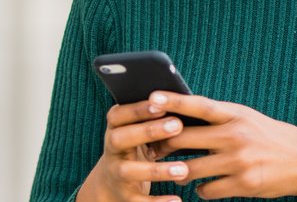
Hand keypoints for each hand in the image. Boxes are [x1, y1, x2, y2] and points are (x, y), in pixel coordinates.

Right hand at [77, 99, 192, 201]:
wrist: (113, 183)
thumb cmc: (138, 147)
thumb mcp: (140, 131)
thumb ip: (154, 118)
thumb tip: (184, 104)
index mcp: (115, 128)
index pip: (118, 115)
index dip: (137, 109)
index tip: (160, 104)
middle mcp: (112, 149)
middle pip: (120, 139)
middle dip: (148, 131)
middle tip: (177, 125)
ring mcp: (116, 173)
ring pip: (129, 171)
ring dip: (156, 170)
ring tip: (183, 169)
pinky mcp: (125, 196)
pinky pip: (138, 200)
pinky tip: (177, 200)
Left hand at [149, 92, 296, 201]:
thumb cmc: (268, 136)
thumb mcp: (246, 118)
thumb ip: (216, 117)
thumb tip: (178, 116)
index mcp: (235, 114)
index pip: (199, 105)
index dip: (173, 101)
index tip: (151, 97)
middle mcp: (236, 136)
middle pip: (185, 139)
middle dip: (163, 146)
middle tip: (152, 150)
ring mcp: (240, 162)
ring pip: (191, 169)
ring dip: (179, 173)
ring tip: (176, 172)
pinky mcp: (244, 185)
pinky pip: (207, 190)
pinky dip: (201, 190)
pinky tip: (203, 187)